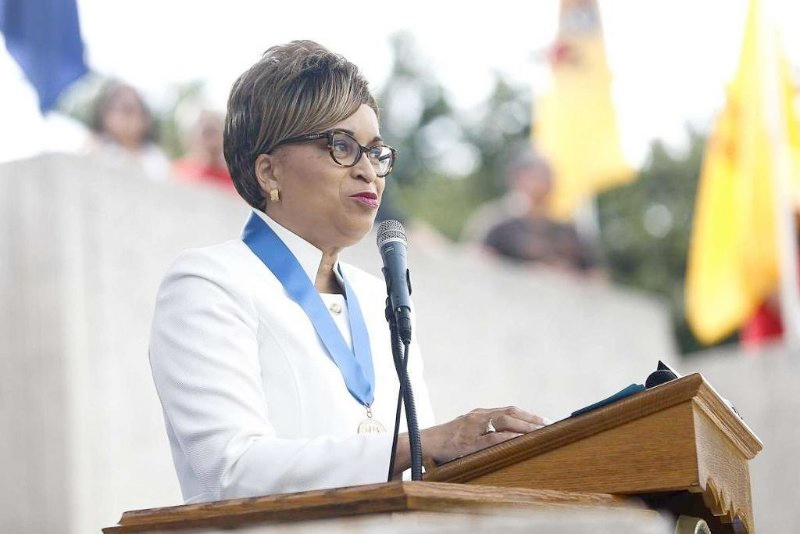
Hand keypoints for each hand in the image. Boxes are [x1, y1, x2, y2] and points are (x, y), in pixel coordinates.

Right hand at [421, 406, 549, 464]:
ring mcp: (472, 428)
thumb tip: (508, 440)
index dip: (528, 415)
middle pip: (510, 413)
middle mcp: (478, 416)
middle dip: (532, 419)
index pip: (509, 410)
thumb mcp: (467, 433)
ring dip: (524, 426)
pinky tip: (519, 439)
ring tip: (541, 431)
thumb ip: (485, 433)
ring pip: (503, 421)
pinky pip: (490, 437)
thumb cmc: (446, 442)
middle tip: (550, 426)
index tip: (546, 421)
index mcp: (480, 414)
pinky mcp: (467, 442)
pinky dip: (507, 437)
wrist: (422, 443)